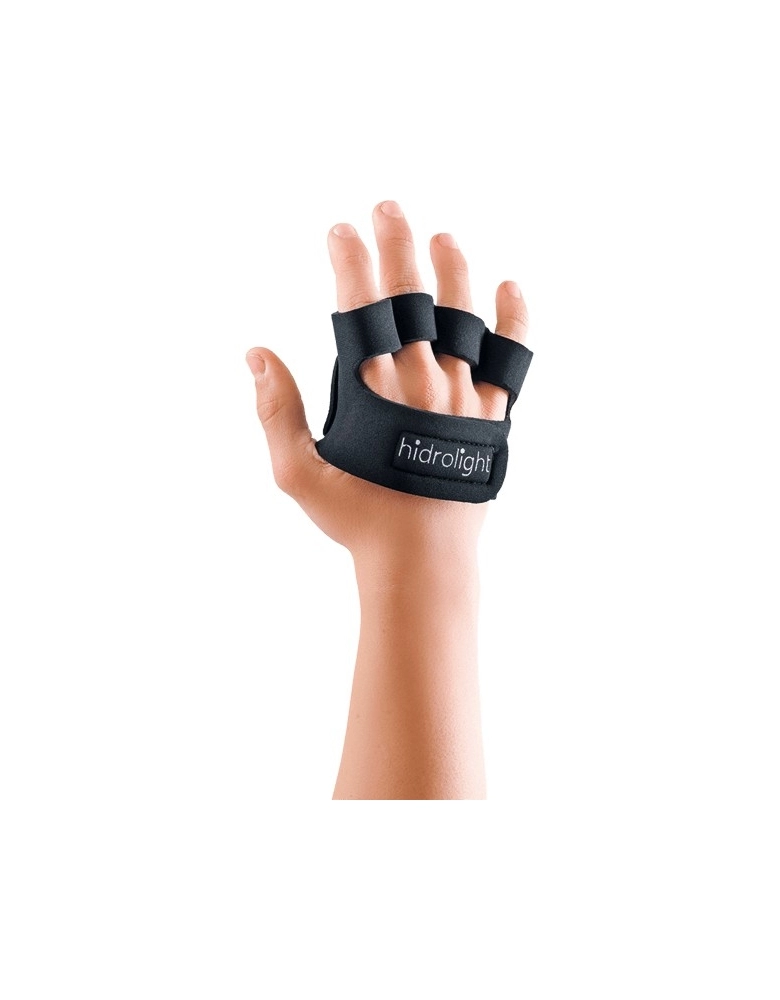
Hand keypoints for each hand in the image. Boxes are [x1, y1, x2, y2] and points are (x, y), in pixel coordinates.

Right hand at [245, 200, 528, 562]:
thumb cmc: (358, 520)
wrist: (423, 561)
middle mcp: (422, 380)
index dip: (349, 262)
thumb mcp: (299, 473)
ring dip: (453, 270)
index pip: (359, 307)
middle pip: (411, 296)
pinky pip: (511, 359)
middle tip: (388, 207)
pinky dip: (513, 321)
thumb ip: (276, 411)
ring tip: (443, 237)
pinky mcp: (494, 415)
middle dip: (397, 245)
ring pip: (461, 317)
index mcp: (372, 389)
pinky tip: (511, 288)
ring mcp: (464, 395)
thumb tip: (256, 355)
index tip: (339, 229)